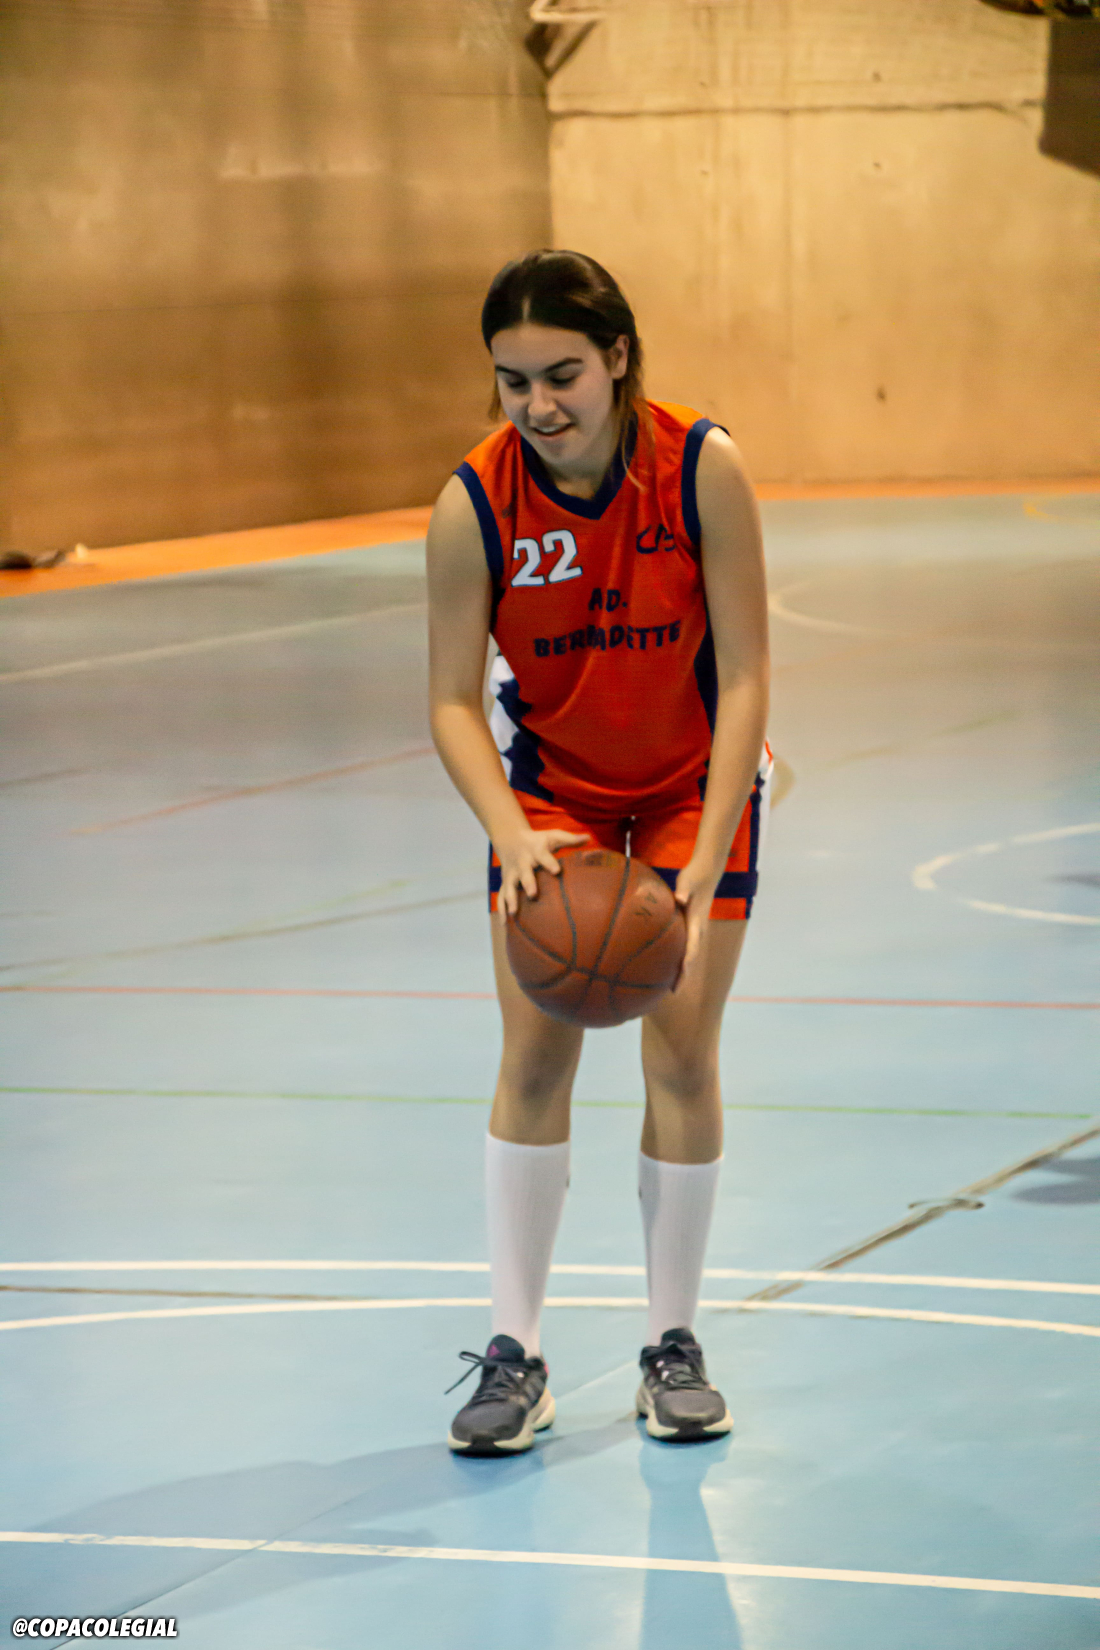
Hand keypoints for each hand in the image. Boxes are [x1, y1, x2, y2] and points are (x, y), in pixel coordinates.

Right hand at [496, 827, 589, 922]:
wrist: (510, 839)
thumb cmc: (538, 841)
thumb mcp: (553, 836)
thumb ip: (570, 839)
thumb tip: (588, 837)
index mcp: (535, 850)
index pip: (543, 856)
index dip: (549, 863)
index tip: (557, 871)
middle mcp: (522, 863)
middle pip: (524, 873)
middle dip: (528, 883)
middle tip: (533, 894)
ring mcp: (511, 874)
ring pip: (509, 887)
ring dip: (510, 899)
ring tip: (513, 913)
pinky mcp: (505, 882)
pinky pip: (500, 897)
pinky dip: (501, 909)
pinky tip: (504, 923)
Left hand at [673, 857, 722, 982]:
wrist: (707, 872)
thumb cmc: (695, 876)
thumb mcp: (688, 881)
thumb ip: (684, 890)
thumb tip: (680, 899)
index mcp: (697, 924)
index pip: (692, 951)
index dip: (685, 968)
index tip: (678, 982)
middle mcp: (698, 931)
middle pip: (691, 959)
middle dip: (683, 976)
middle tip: (672, 992)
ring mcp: (695, 930)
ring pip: (689, 954)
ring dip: (681, 970)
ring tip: (668, 985)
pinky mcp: (690, 926)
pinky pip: (684, 946)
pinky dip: (677, 957)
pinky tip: (664, 961)